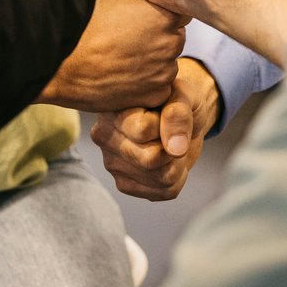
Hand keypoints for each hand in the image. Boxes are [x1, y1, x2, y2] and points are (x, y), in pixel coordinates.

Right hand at [38, 0, 190, 111]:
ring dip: (150, 62)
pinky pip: (157, 87)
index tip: (142, 20)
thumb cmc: (83, 26)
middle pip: (173, 38)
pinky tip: (121, 76)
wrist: (61, 64)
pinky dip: (144, 84)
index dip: (159, 16)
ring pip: (165, 64)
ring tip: (120, 59)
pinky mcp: (156, 94)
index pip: (178, 13)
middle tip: (127, 41)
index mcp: (164, 14)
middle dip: (156, 39)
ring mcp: (165, 70)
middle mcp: (171, 41)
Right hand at [92, 58, 221, 200]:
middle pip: (150, 159)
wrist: (178, 115)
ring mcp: (111, 163)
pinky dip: (178, 177)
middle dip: (175, 148)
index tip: (170, 112)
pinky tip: (170, 160)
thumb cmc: (177, 97)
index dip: (168, 125)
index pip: (143, 130)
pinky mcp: (124, 184)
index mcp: (111, 110)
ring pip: (160, 178)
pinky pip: (164, 192)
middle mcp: (104, 137)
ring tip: (173, 144)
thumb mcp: (183, 94)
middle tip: (175, 132)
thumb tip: (176, 149)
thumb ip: (177, 114)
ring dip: (179, 163)